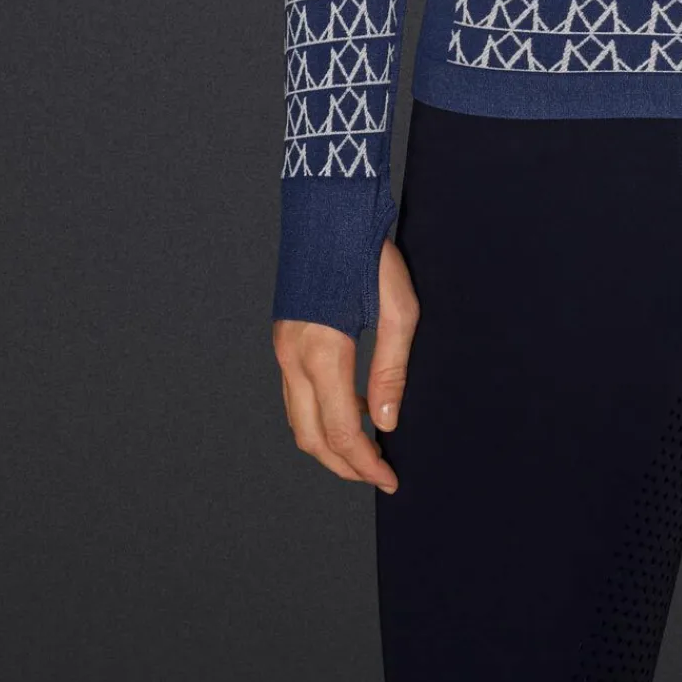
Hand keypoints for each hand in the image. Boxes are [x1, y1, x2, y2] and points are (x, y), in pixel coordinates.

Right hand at [272, 235, 419, 490]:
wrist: (329, 202)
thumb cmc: (367, 249)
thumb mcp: (397, 307)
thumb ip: (391, 369)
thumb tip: (386, 423)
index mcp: (322, 351)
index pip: (340, 431)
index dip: (365, 464)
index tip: (390, 479)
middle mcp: (293, 355)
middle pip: (310, 437)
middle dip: (344, 464)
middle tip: (379, 473)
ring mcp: (283, 346)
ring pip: (298, 418)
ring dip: (330, 441)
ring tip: (370, 444)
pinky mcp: (284, 336)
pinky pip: (296, 393)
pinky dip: (320, 414)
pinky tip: (352, 405)